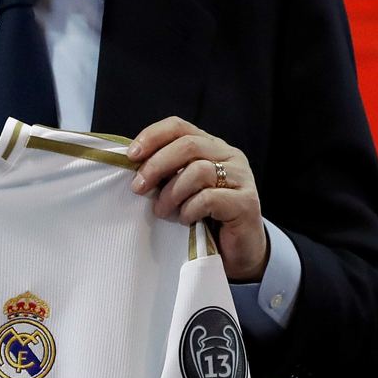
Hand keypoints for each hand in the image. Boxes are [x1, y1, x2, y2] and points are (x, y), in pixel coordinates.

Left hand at [127, 116, 267, 281]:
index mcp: (211, 146)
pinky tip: (186, 219)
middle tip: (138, 187)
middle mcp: (229, 156)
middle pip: (188, 145)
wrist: (236, 251)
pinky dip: (189, 209)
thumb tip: (133, 164)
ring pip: (198, 171)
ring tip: (161, 211)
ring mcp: (242, 178)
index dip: (152, 136)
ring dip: (171, 192)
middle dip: (156, 165)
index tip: (131, 156)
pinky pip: (209, 198)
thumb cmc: (203, 216)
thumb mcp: (181, 188)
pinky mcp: (246, 203)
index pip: (179, 126)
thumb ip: (166, 172)